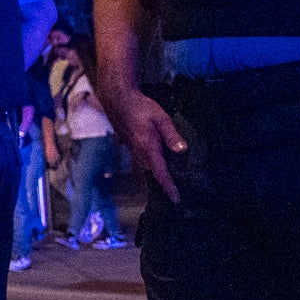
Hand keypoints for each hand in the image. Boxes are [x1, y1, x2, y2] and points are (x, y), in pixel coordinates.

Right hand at [106, 85, 187, 202]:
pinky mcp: (132, 147)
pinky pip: (143, 163)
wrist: (118, 99)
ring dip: (157, 179)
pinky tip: (160, 167)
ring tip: (170, 186)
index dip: (168, 187)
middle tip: (175, 197)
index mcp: (147, 147)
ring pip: (147, 170)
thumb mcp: (161, 118)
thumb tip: (182, 150)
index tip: (175, 199)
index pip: (160, 172)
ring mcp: (134, 150)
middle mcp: (139, 152)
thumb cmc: (139, 106)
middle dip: (163, 187)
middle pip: (152, 176)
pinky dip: (152, 169)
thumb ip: (171, 135)